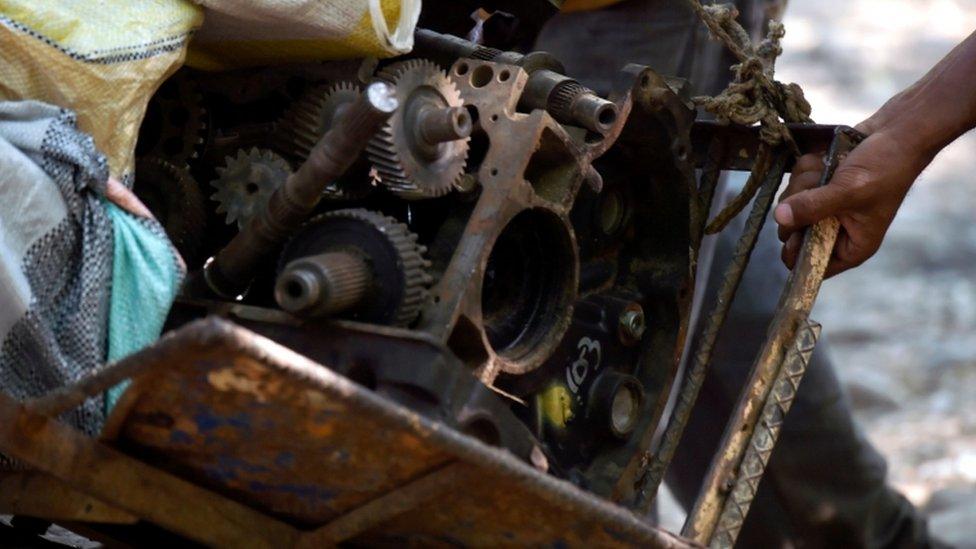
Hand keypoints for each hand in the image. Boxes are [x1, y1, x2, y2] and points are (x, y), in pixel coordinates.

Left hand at [774, 128, 930, 276]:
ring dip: (806, 180)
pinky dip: (809, 167)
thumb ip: (813, 207)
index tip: (794, 227)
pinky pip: (795, 181)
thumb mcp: (849, 191)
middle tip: (822, 185)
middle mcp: (835, 230)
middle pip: (791, 232)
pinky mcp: (817, 186)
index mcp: (850, 246)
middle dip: (800, 204)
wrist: (899, 131)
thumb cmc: (886, 167)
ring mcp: (824, 207)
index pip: (810, 266)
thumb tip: (780, 218)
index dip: (796, 251)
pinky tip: (830, 158)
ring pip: (789, 203)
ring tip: (834, 168)